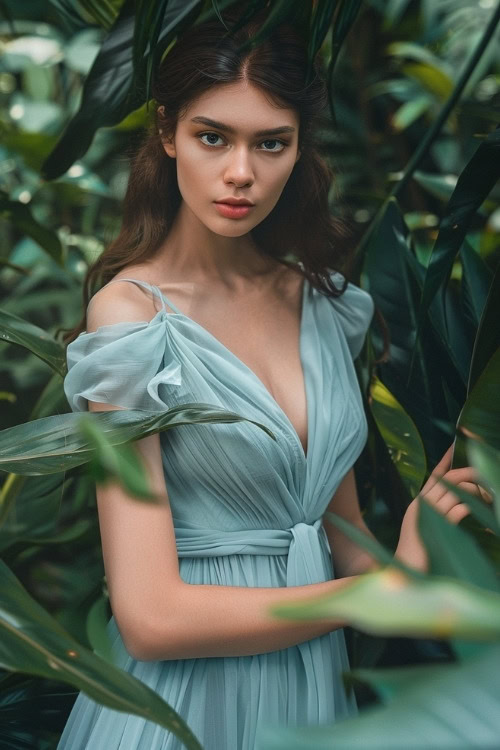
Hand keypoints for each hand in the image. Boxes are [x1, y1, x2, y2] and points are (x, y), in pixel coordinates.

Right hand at [394, 443, 491, 571]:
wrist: (406, 571)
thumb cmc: (419, 554)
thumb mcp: (427, 529)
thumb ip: (437, 514)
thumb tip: (458, 504)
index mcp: (419, 503)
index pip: (434, 476)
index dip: (445, 461)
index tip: (453, 447)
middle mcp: (422, 504)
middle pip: (448, 479)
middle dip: (469, 474)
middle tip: (484, 477)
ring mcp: (428, 515)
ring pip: (456, 491)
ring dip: (475, 493)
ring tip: (488, 500)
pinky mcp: (437, 527)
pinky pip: (458, 510)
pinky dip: (471, 509)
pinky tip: (479, 517)